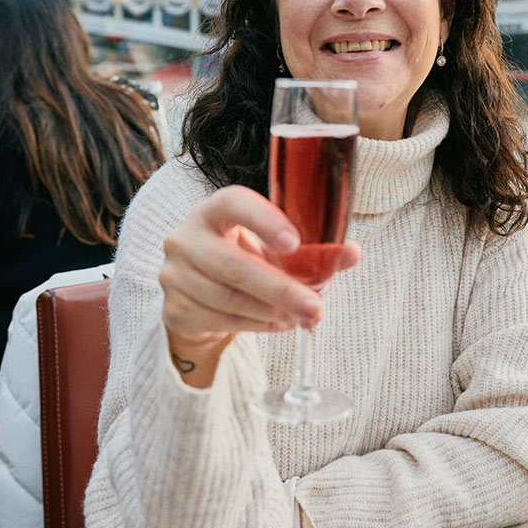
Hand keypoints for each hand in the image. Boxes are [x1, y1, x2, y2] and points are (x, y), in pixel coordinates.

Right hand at [159, 185, 359, 384]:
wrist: (198, 293)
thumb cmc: (245, 257)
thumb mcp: (272, 246)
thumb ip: (313, 247)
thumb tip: (351, 253)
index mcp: (213, 210)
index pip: (232, 203)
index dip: (263, 220)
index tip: (294, 243)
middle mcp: (186, 238)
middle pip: (234, 266)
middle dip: (280, 288)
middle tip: (316, 306)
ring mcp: (175, 275)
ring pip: (229, 298)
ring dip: (273, 311)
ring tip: (303, 316)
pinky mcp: (175, 309)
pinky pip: (222, 320)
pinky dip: (258, 324)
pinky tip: (281, 323)